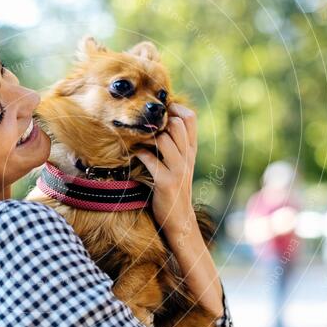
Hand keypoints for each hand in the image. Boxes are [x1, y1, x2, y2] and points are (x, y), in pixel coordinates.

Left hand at [133, 103, 197, 235]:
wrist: (179, 218)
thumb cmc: (176, 187)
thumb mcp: (182, 163)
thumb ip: (177, 143)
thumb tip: (164, 120)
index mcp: (191, 150)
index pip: (190, 118)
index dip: (174, 109)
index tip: (159, 113)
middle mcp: (187, 157)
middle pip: (177, 124)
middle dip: (159, 121)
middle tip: (145, 127)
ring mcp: (178, 169)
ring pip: (164, 139)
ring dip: (147, 137)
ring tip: (138, 140)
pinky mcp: (166, 182)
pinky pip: (151, 160)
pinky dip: (140, 154)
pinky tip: (135, 154)